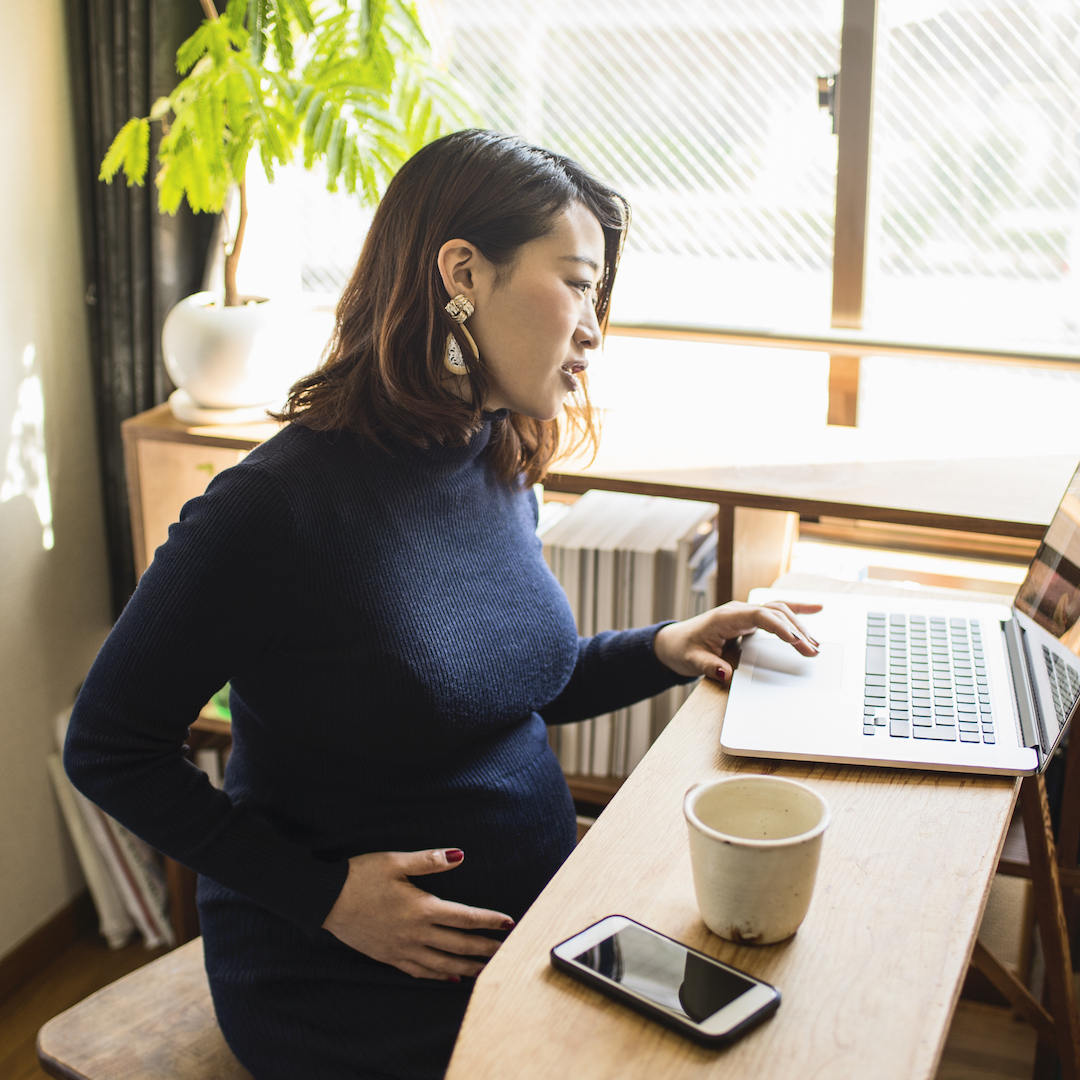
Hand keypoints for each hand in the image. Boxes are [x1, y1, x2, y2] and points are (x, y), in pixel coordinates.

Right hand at [321, 848, 513, 980]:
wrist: (326, 900)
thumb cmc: (361, 875)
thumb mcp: (395, 861)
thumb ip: (429, 860)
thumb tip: (459, 855)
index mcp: (421, 908)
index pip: (465, 917)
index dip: (489, 920)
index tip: (508, 922)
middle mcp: (415, 933)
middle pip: (459, 944)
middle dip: (485, 948)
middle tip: (507, 951)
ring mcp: (402, 949)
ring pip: (442, 964)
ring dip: (467, 966)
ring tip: (486, 968)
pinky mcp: (388, 957)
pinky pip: (419, 971)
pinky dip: (438, 976)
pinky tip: (449, 977)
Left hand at [653, 600, 823, 683]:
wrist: (674, 642)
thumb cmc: (683, 649)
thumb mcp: (690, 661)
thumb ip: (707, 666)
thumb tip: (725, 673)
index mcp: (724, 618)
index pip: (758, 616)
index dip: (779, 626)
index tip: (795, 640)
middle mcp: (737, 611)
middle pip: (773, 612)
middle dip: (795, 630)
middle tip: (812, 651)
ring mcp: (745, 613)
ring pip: (778, 610)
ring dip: (799, 624)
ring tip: (815, 644)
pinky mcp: (750, 619)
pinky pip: (775, 611)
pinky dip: (796, 609)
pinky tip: (816, 609)